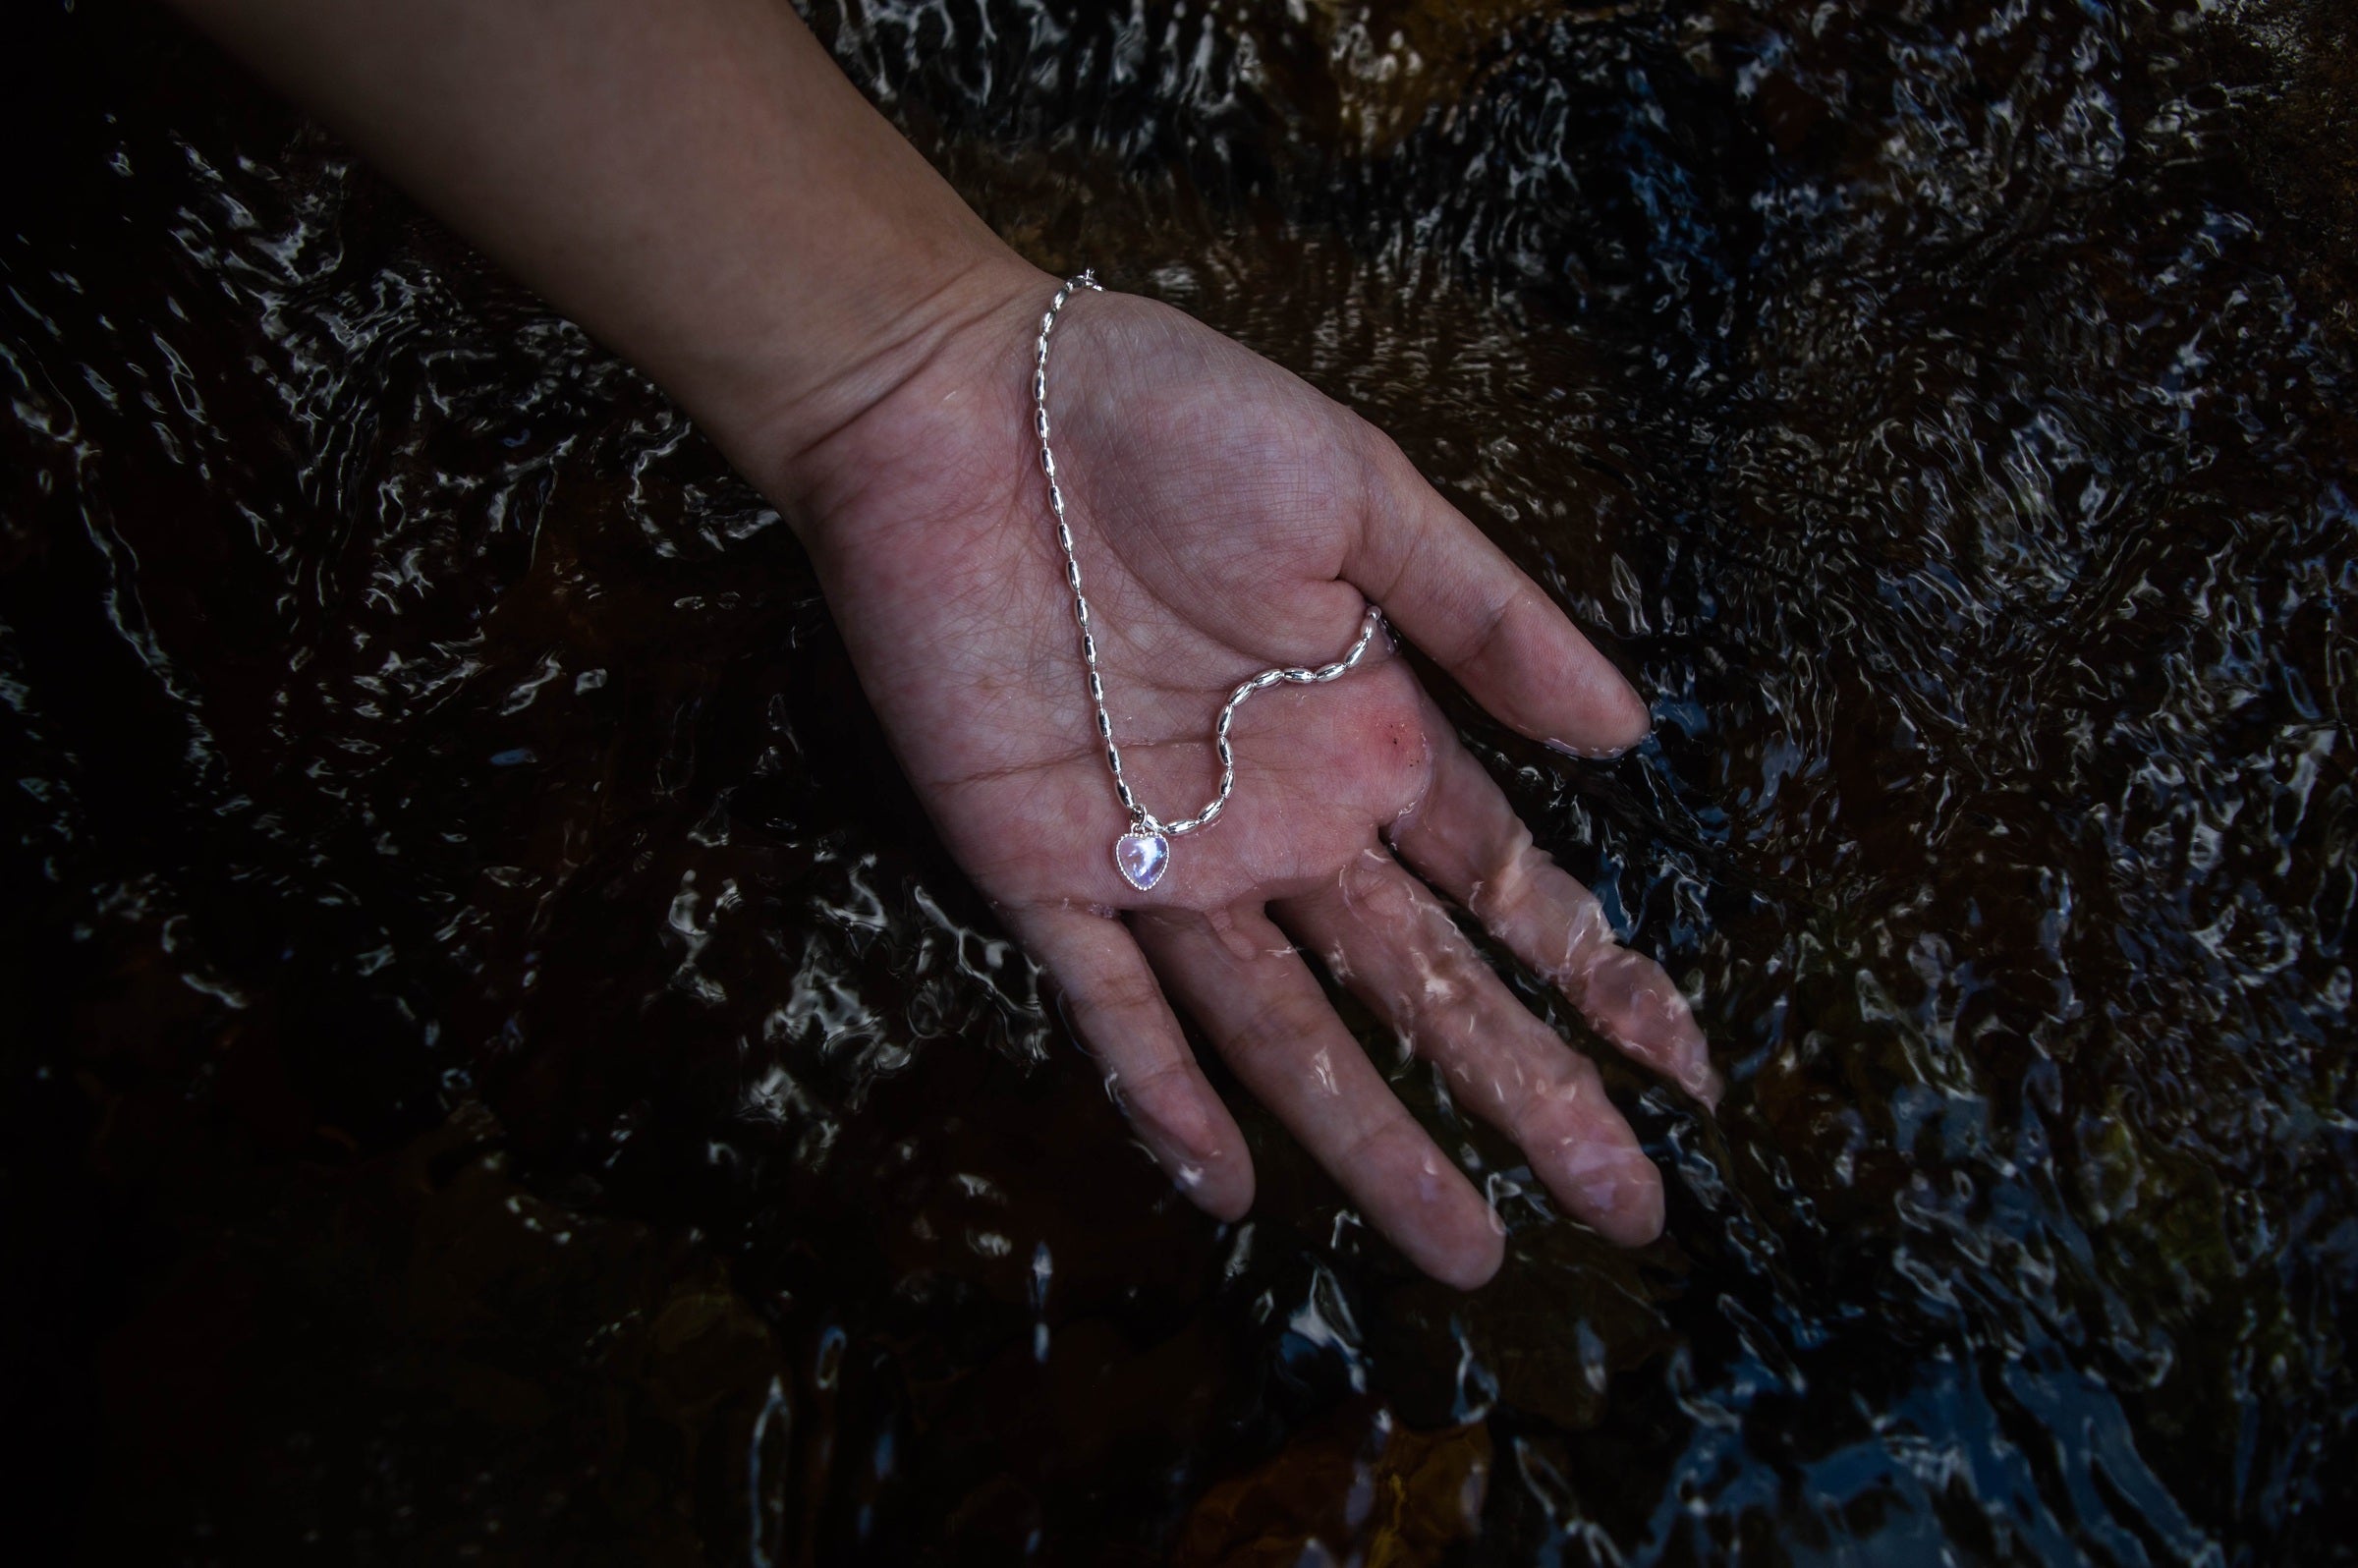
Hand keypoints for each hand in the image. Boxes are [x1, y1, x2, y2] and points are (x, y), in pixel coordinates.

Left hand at [777, 260, 1716, 1287]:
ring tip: (1468, 1248)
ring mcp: (1162, 858)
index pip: (1507, 888)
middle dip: (1528, 1095)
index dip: (1598, 977)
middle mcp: (1282, 821)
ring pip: (1285, 1028)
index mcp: (1367, 734)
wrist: (958, 399)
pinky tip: (1232, 1186)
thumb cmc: (1168, 420)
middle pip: (1421, 987)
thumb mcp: (1362, 498)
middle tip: (1631, 1209)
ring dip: (1376, 1136)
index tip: (1690, 1071)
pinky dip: (1162, 1094)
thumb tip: (1630, 734)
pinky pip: (1109, 1005)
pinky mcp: (1038, 868)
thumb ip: (1486, 618)